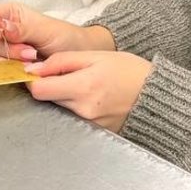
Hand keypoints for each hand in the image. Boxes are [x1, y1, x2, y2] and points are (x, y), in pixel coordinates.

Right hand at [0, 2, 115, 62]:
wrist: (79, 58)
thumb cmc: (66, 39)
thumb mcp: (47, 30)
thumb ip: (24, 28)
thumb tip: (4, 27)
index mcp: (12, 16)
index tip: (0, 35)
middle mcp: (6, 33)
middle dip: (8, 50)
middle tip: (30, 53)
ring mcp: (6, 53)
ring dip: (9, 63)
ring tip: (31, 63)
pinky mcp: (9, 70)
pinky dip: (9, 74)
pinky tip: (26, 72)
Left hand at [24, 50, 152, 132]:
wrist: (157, 96)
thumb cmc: (129, 71)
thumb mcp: (95, 56)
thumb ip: (61, 61)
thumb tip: (33, 69)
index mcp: (83, 87)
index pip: (39, 90)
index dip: (34, 80)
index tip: (39, 72)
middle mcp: (84, 110)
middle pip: (48, 100)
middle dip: (52, 87)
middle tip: (68, 76)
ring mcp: (89, 125)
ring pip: (60, 110)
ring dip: (64, 98)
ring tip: (84, 87)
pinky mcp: (94, 133)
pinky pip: (74, 119)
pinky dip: (76, 108)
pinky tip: (92, 99)